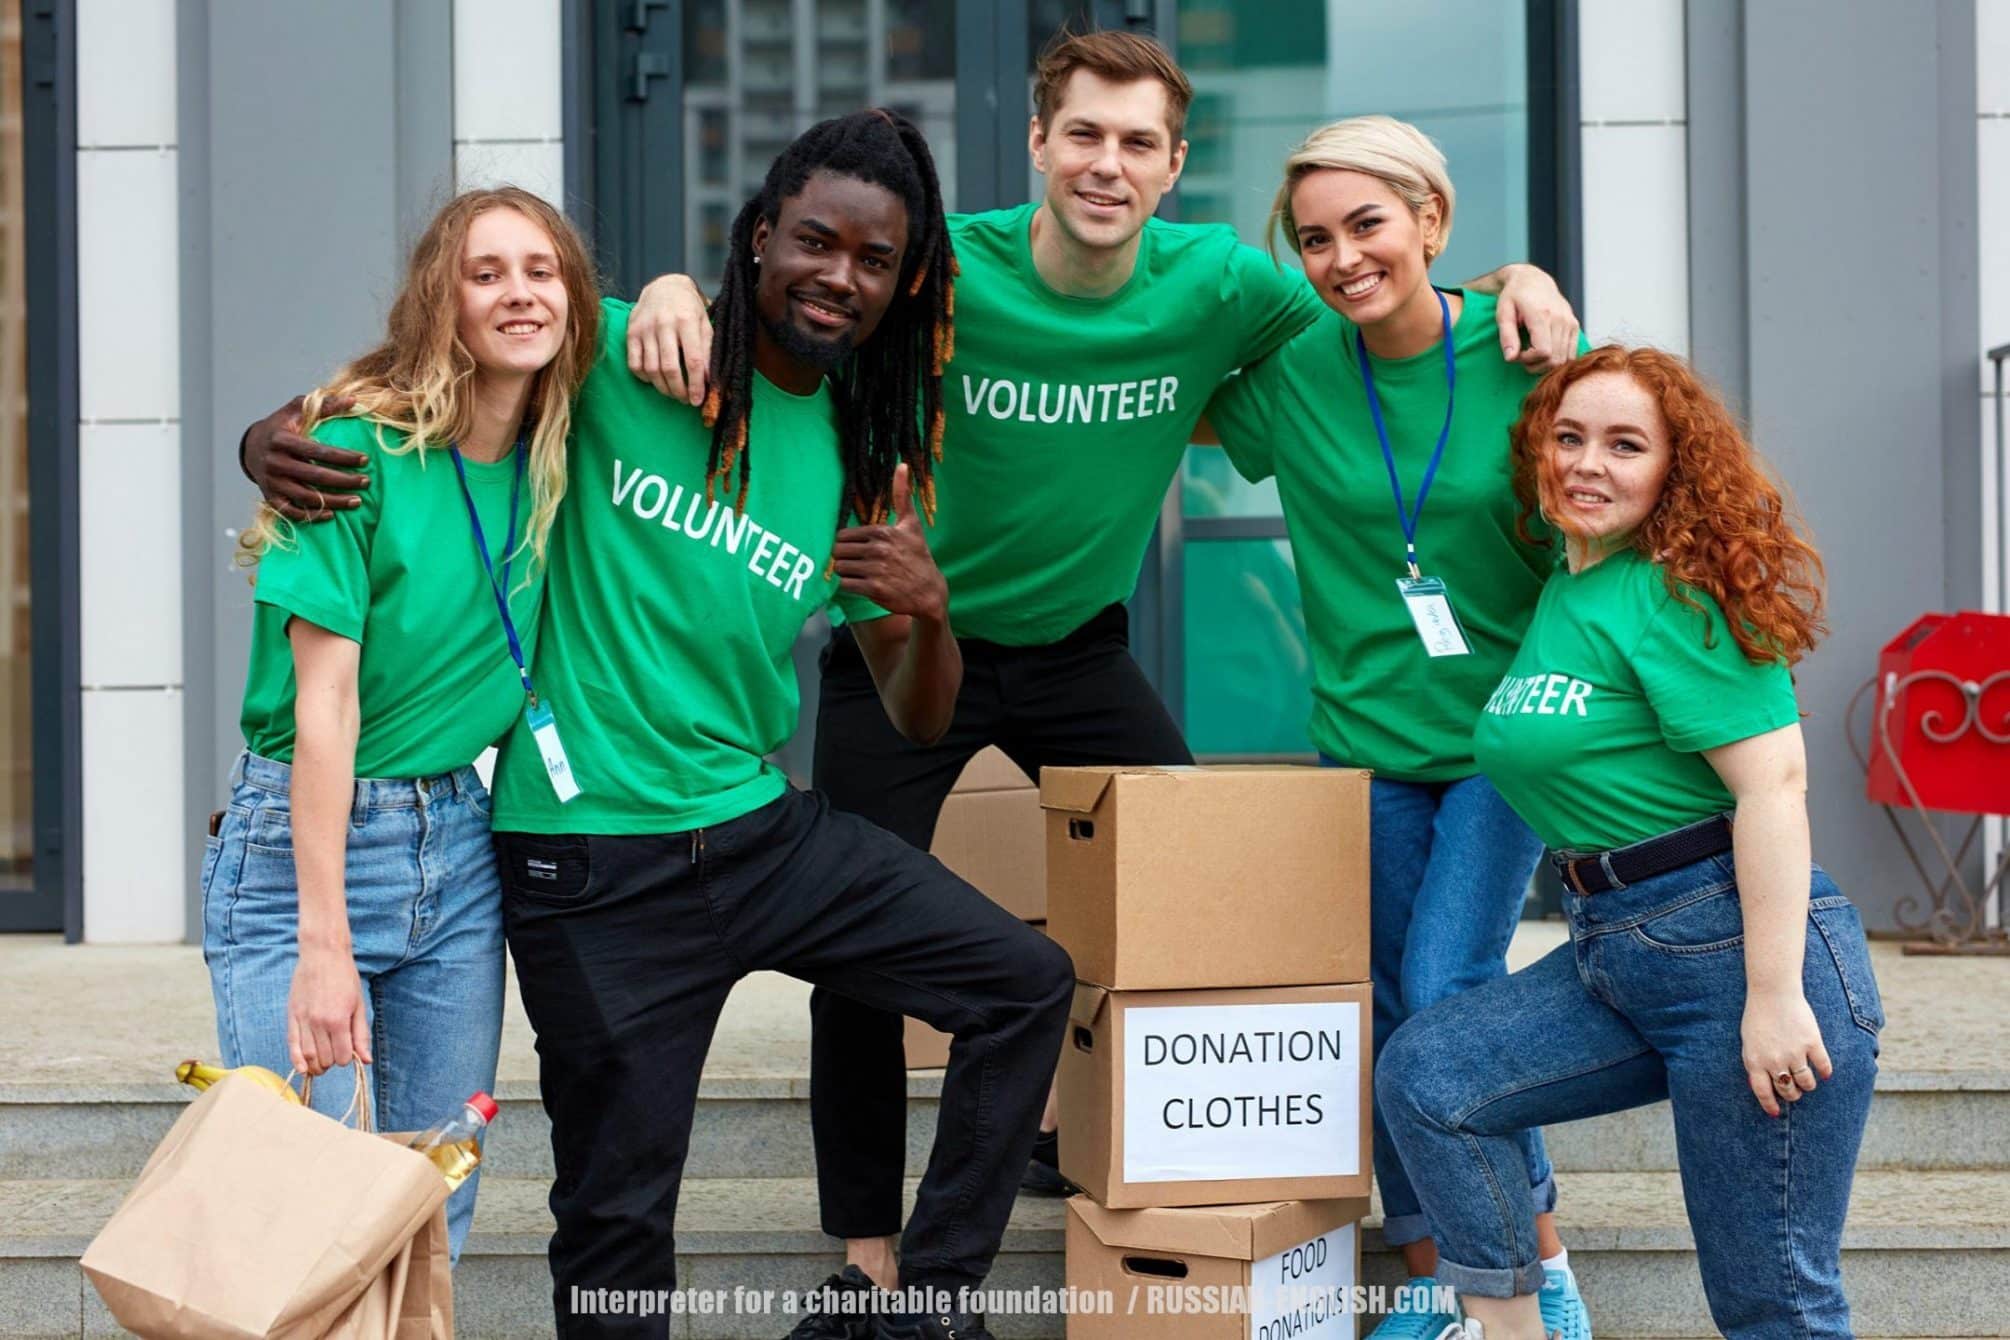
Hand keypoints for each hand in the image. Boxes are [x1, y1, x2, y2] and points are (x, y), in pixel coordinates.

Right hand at [243, 394, 365, 520]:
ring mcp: (271, 482)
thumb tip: (354, 400)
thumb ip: (324, 404)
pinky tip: (331, 514)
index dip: (343, 457)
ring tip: (357, 501)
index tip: (366, 459)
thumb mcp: (297, 410)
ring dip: (334, 502)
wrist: (251, 446)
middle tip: (367, 482)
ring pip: (306, 497)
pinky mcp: (270, 496)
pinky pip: (291, 511)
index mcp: (282, 440)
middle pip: (315, 476)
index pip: (318, 451)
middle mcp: (275, 462)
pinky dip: (311, 515)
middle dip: (344, 481)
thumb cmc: (281, 426)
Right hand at [287, 943, 370, 1076]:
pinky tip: (303, 1068)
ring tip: (323, 1063)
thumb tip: (366, 1061)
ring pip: (308, 1056)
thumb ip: (361, 1035)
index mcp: (338, 1021)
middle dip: (332, 1062)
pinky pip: (292, 1044)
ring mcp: (303, 1020)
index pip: (342, 1057)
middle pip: (324, 1059)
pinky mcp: (291, 1015)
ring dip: (316, 1064)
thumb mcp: (359, 1005)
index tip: (349, 1052)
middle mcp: (318, 1023)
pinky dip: (297, 1060)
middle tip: (337, 1053)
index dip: (347, 1059)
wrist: (322, 954)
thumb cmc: (345, 978)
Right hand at [628, 275, 713, 405]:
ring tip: (673, 393)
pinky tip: (655, 380)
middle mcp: (664, 324)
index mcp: (686, 321)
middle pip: (670, 368)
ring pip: (651, 369)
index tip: (698, 400)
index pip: (693, 360)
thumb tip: (712, 380)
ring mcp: (645, 329)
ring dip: (663, 388)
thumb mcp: (705, 324)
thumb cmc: (689, 309)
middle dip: (679, 390)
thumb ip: (708, 351)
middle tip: (685, 400)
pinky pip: (634, 364)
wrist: (664, 287)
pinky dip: (645, 378)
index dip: (696, 384)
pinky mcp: (631, 333)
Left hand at [832, 465, 946, 620]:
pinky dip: (847, 587)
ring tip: (856, 575)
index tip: (856, 550)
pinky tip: (859, 586)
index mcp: (882, 532)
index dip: (846, 544)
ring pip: (839, 568)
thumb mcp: (911, 524)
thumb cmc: (918, 556)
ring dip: (844, 573)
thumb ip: (902, 495)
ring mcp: (875, 570)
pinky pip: (844, 585)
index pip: (843, 536)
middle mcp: (878, 549)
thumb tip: (902, 464)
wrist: (929, 592)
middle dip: (843, 558)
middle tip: (854, 564)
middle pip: (838, 552)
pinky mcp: (874, 589)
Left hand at [1494, 264, 1581, 372]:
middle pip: (1555, 359)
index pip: (1543, 352)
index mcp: (1542, 315)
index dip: (1528, 360)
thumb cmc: (1514, 296)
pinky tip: (1544, 351)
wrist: (1533, 280)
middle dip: (1536, 365)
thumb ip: (1507, 336)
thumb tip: (1510, 358)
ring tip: (1532, 354)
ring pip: (1565, 359)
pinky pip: (1571, 353)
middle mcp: (1561, 319)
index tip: (1516, 354)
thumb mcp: (1503, 314)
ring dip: (1546, 364)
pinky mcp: (1575, 326)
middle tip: (1522, 356)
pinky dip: (1558, 358)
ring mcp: (1570, 322)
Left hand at [1742, 987, 1831, 1117]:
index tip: (1776, 1113)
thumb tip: (1764, 1085)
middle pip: (1787, 1090)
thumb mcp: (1748, 1042)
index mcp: (1755, 1061)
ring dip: (1807, 1085)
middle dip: (1792, 1094)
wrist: (1773, 993)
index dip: (1770, 1105)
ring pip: (1807, 1083)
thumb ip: (1756, 1063)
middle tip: (1794, 1092)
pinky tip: (1825, 1073)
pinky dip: (1825, 1072)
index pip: (1762, 1092)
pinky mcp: (1812, 1043)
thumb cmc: (1758, 1016)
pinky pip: (1823, 1066)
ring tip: (1807, 1081)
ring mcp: (1794, 1053)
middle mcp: (1775, 1061)